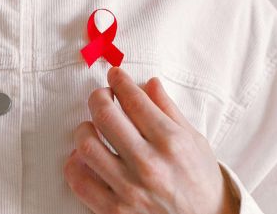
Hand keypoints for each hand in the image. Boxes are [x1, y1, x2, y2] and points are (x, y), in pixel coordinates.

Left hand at [63, 67, 239, 213]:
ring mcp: (129, 189)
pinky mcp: (114, 211)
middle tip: (102, 96)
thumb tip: (149, 84)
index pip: (134, 99)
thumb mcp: (195, 140)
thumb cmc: (201, 180)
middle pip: (106, 115)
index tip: (115, 75)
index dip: (120, 81)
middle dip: (99, 97)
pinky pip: (80, 182)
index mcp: (171, 141)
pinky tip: (84, 156)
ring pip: (87, 146)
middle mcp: (149, 163)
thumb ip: (169, 110)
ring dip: (84, 129)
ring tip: (92, 127)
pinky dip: (75, 164)